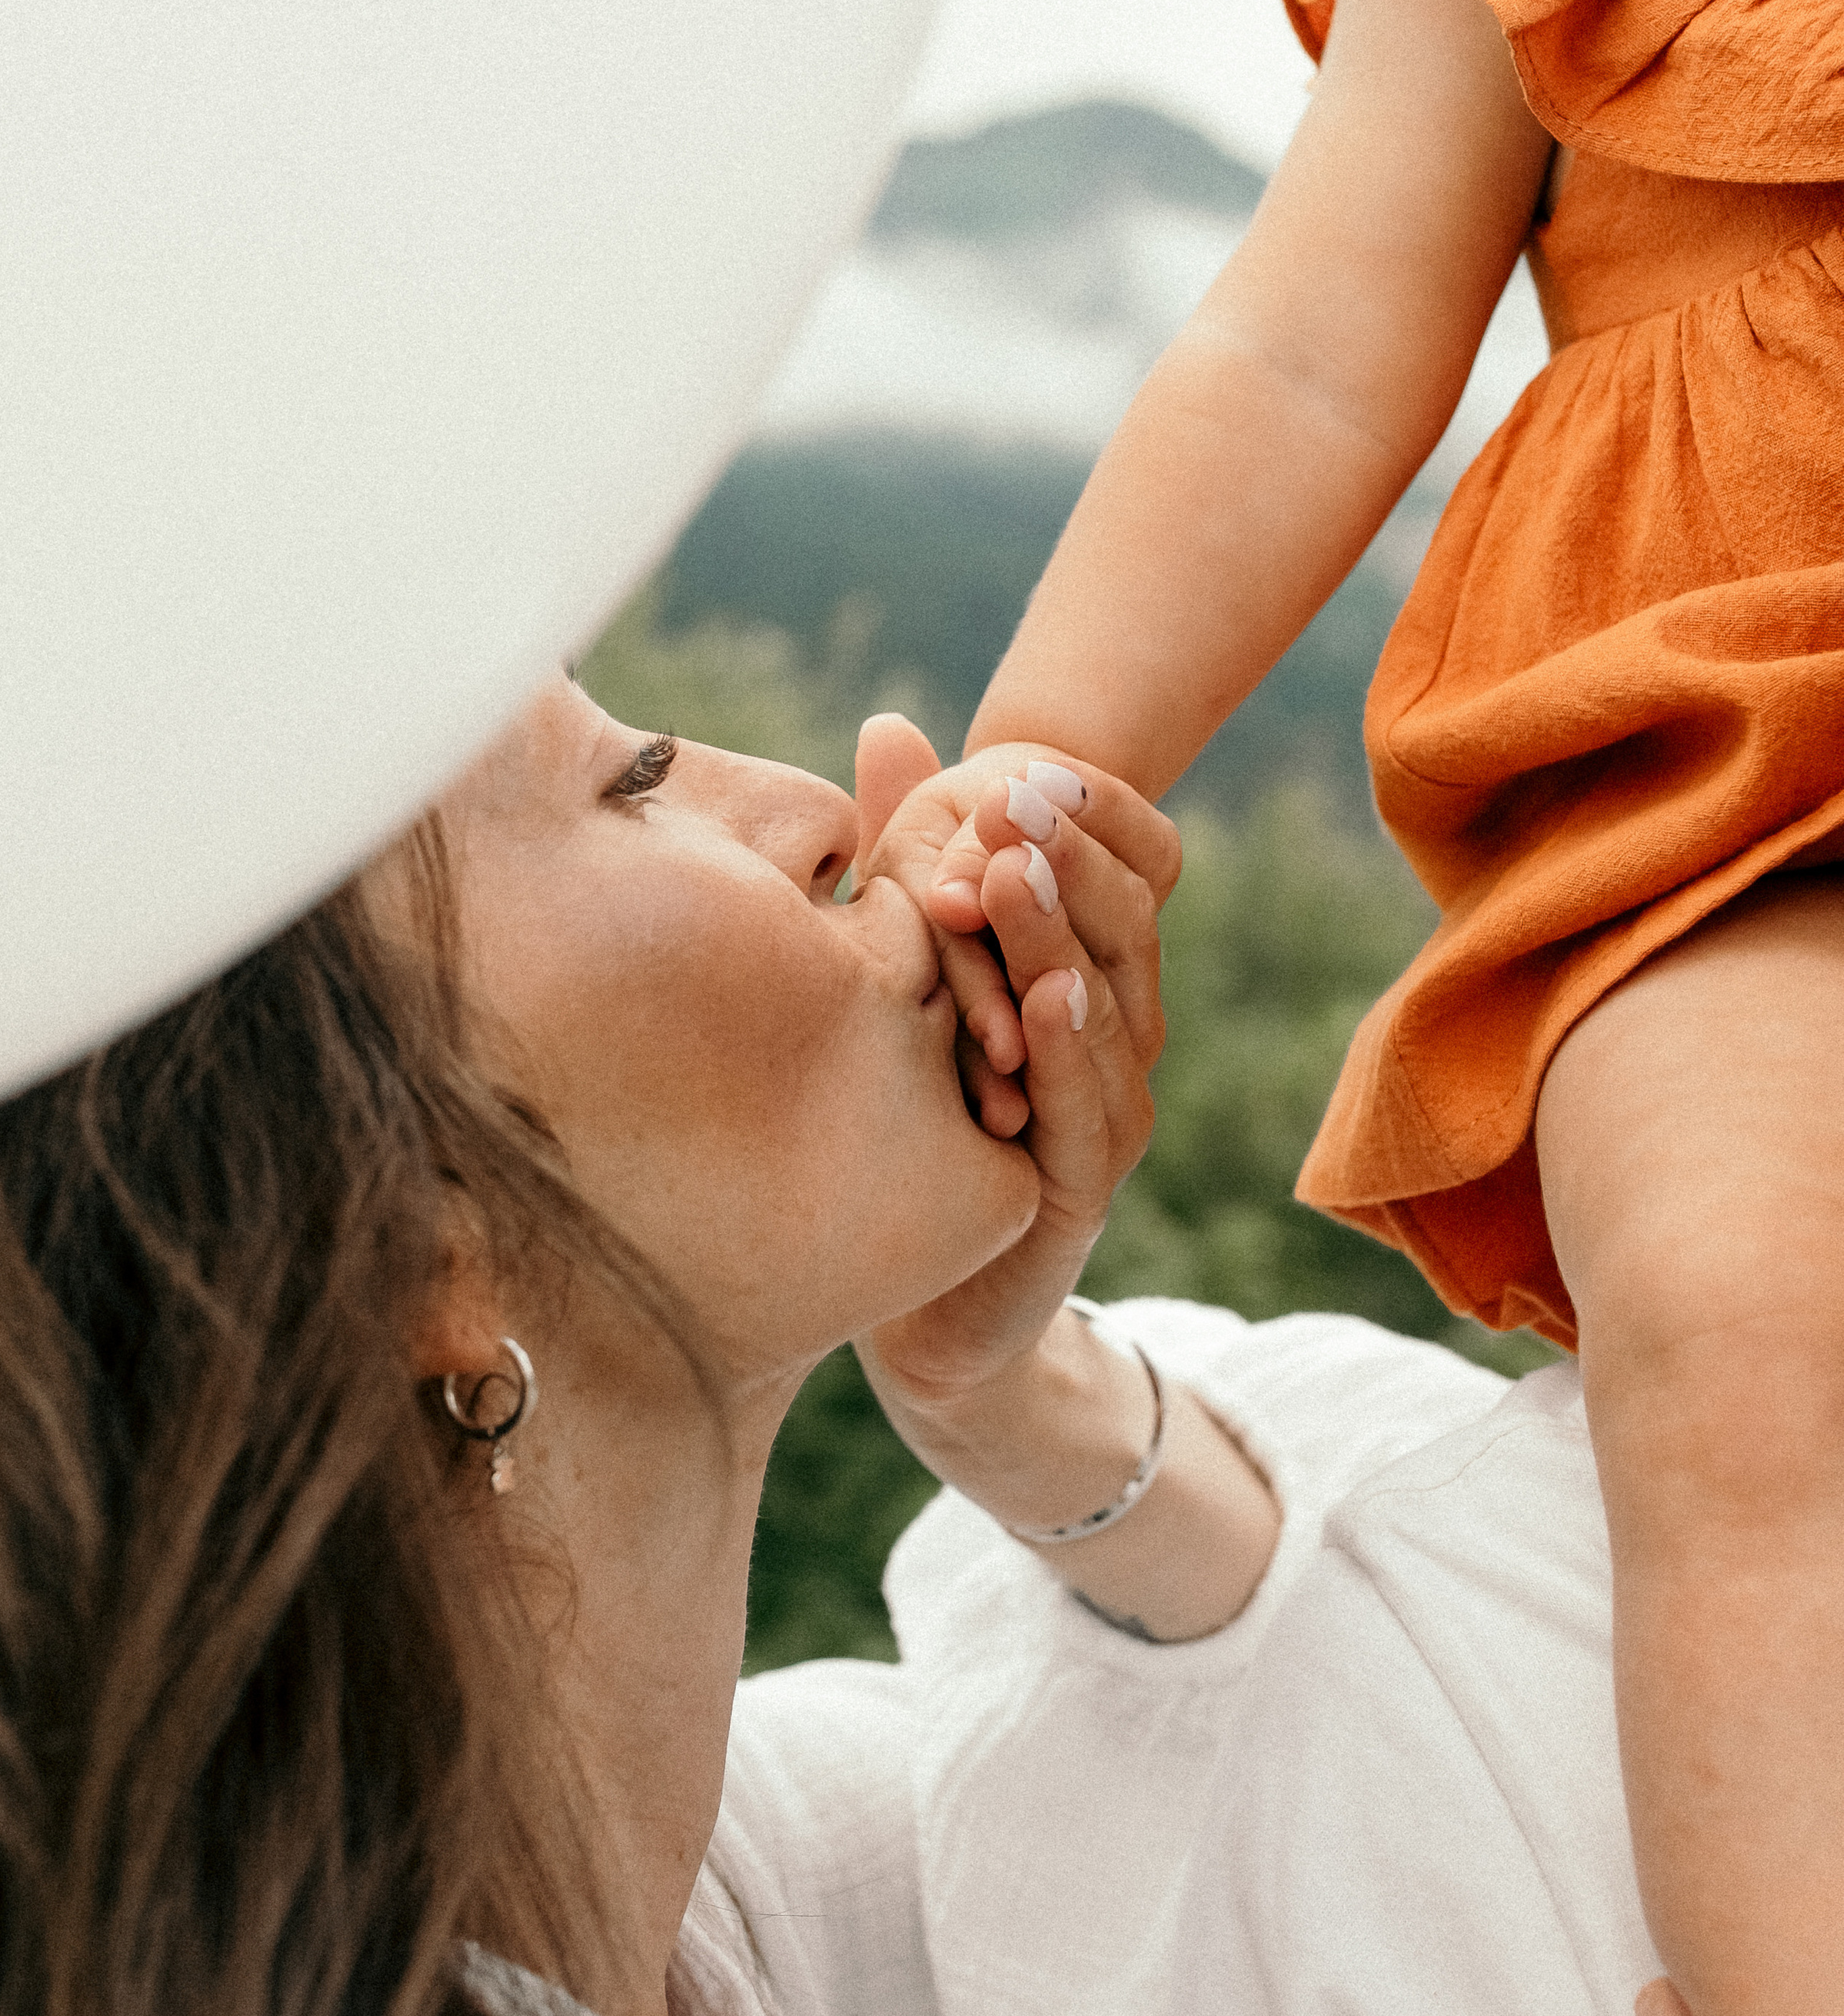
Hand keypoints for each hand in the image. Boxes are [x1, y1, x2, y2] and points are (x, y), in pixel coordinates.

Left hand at [853, 714, 1169, 1411]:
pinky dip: (1071, 1050)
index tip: (1025, 762)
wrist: (911, 1293)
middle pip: (1124, 921)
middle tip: (1013, 796)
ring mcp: (1111, 1111)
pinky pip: (1089, 1109)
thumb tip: (887, 722)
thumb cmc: (901, 1105)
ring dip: (1061, 935)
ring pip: (1106, 1005)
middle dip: (1068, 856)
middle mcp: (1119, 1031)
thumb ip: (906, 848)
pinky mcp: (1082, 1188)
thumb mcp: (898, 960)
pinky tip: (1050, 995)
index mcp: (1089, 963)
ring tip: (1017, 869)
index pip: (1128, 865)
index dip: (1089, 816)